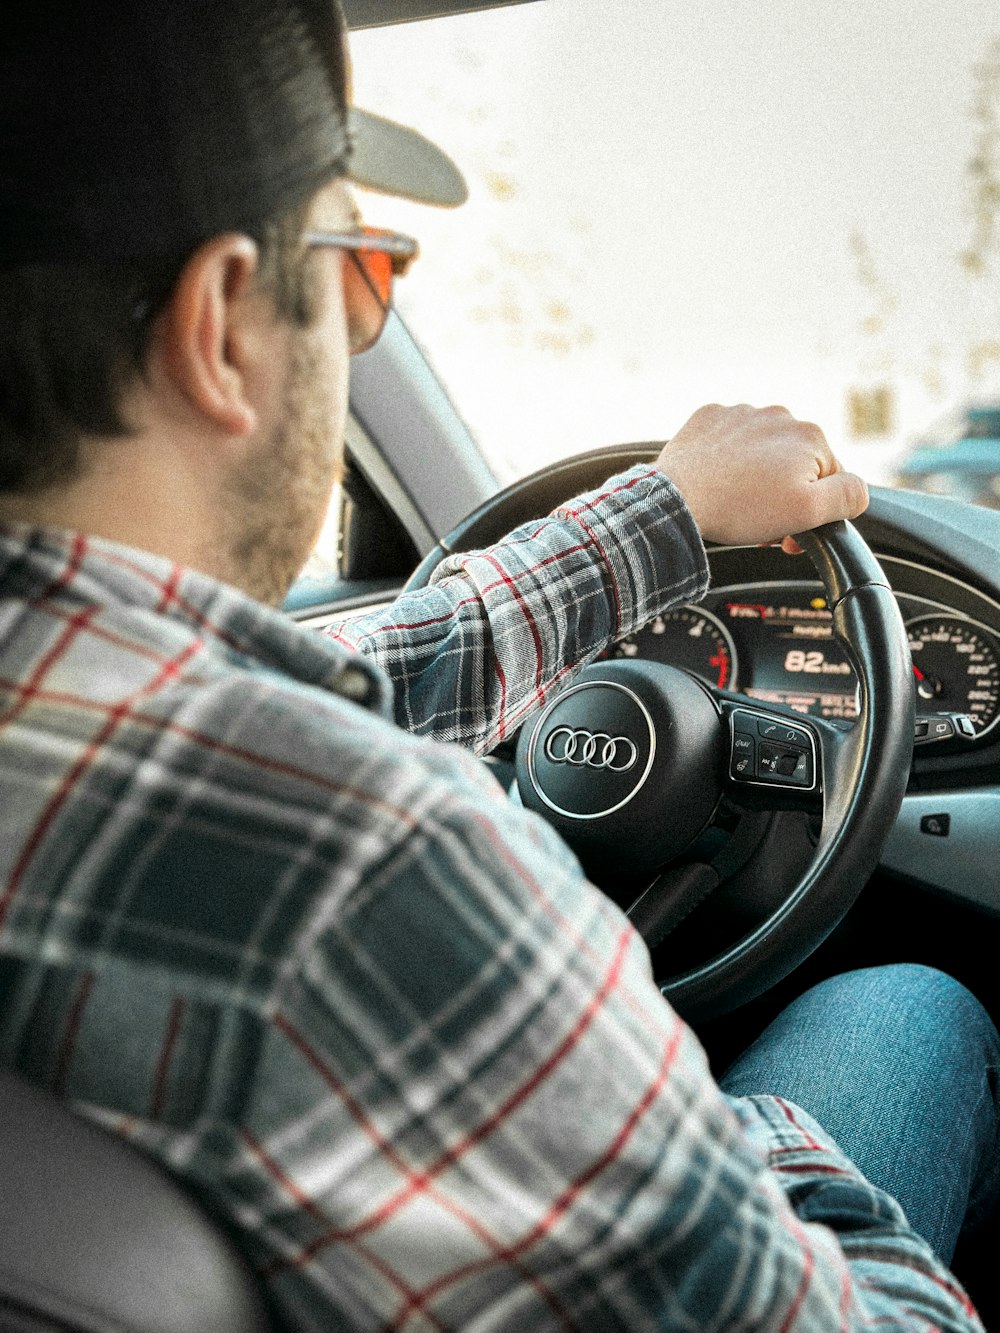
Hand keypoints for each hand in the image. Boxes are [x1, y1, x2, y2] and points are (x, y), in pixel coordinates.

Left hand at [656, 404, 868, 551]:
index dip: (812, 511)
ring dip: (757, 478)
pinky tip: (718, 482)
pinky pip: (729, 441)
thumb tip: (859, 489)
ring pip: (762, 452)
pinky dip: (727, 461)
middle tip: (761, 522)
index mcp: (810, 436)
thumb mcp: (808, 512)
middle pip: (794, 464)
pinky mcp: (709, 418)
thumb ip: (848, 497)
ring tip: (737, 504)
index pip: (827, 479)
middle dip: (784, 494)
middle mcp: (779, 415)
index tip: (788, 533)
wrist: (676, 500)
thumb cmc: (740, 508)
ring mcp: (741, 413)